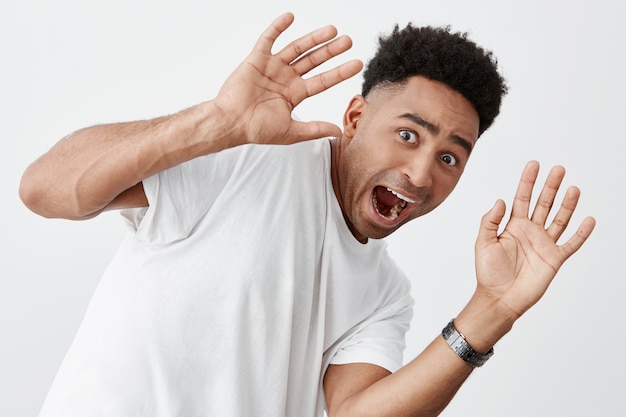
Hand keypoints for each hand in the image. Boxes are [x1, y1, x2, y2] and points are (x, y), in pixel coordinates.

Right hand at [214, 12, 362, 146]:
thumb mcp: (291, 132)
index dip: (340, 72)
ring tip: (331, 30)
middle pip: (313, 61)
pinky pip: (268, 39)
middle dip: (330, 51)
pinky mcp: (256, 59)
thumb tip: (338, 132)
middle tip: (347, 41)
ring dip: (313, 39)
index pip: (323, 81)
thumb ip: (314, 129)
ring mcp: (272, 67)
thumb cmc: (256, 129)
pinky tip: (290, 17)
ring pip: (296, 49)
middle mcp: (286, 78)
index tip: (356, 64)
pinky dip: (278, 27)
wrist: (231, 122)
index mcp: (295, 94)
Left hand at [474, 161, 595, 319]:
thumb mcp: (483, 242)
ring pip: (559, 219)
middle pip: (543, 204)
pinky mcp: (554, 259)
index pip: (522, 198)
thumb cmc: (488, 273)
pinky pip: (571, 243)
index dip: (527, 182)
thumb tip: (500, 200)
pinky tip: (588, 219)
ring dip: (567, 204)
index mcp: (512, 226)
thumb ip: (490, 221)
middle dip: (550, 186)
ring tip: (574, 188)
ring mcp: (544, 245)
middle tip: (559, 169)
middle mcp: (530, 232)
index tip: (534, 165)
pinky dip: (581, 233)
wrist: (500, 298)